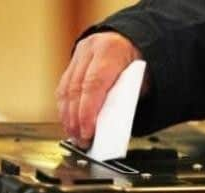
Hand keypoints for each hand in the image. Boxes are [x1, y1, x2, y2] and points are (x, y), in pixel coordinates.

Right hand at [56, 32, 147, 148]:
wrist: (133, 41)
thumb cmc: (138, 64)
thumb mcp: (140, 81)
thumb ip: (125, 100)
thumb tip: (110, 126)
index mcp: (110, 51)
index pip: (94, 85)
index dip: (87, 111)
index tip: (87, 132)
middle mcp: (90, 49)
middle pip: (76, 89)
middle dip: (76, 118)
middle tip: (81, 139)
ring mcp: (79, 54)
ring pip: (65, 89)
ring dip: (68, 116)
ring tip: (74, 135)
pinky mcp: (72, 62)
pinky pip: (64, 87)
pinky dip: (65, 107)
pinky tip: (69, 121)